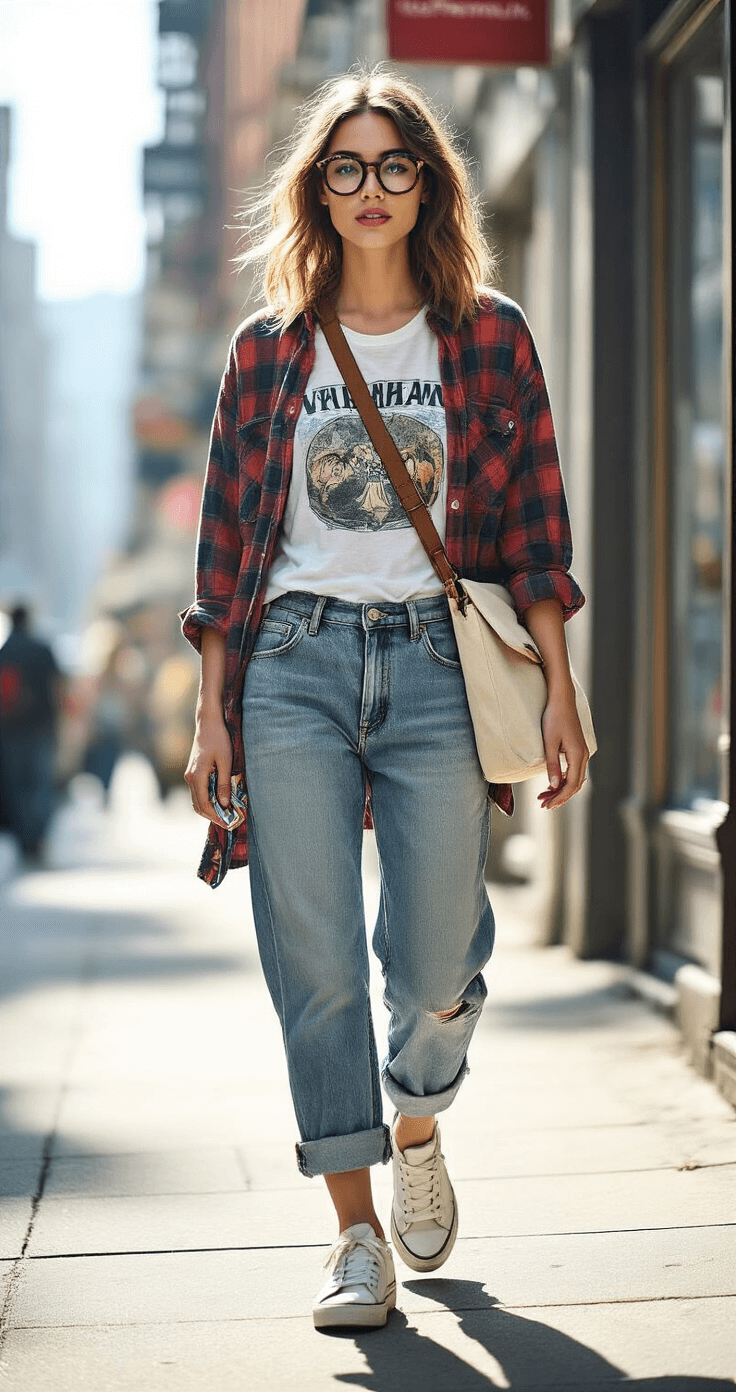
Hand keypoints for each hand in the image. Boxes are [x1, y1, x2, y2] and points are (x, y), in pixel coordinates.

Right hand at [184, 711, 232, 826]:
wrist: (208, 723)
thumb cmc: (219, 739)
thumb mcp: (226, 761)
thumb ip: (224, 783)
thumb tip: (224, 804)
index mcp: (197, 776)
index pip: (204, 804)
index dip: (215, 816)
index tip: (228, 823)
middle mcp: (190, 777)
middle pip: (198, 805)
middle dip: (212, 816)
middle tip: (228, 822)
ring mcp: (190, 775)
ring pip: (197, 799)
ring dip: (209, 809)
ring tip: (225, 814)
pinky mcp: (193, 772)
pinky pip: (198, 792)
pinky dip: (207, 800)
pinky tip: (219, 801)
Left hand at [537, 685, 587, 810]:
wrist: (562, 700)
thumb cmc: (554, 718)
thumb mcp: (549, 743)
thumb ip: (552, 765)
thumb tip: (554, 785)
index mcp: (578, 755)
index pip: (571, 784)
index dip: (559, 798)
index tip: (547, 805)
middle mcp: (584, 755)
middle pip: (575, 785)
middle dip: (560, 797)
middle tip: (543, 805)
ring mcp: (582, 752)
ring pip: (575, 779)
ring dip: (561, 789)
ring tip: (544, 797)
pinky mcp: (578, 749)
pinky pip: (574, 770)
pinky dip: (564, 780)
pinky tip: (552, 784)